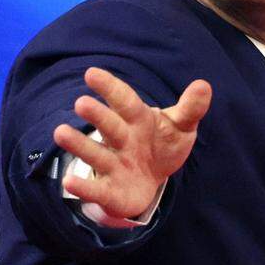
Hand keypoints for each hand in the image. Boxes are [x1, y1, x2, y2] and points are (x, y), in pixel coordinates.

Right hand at [53, 67, 211, 220]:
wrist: (153, 178)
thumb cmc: (163, 143)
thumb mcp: (181, 126)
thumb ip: (191, 108)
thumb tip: (204, 85)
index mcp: (138, 119)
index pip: (125, 101)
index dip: (110, 87)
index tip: (91, 73)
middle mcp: (121, 139)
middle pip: (109, 125)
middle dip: (97, 115)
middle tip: (81, 102)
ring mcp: (114, 164)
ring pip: (95, 154)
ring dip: (79, 145)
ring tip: (60, 132)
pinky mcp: (111, 191)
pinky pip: (97, 189)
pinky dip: (84, 187)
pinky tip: (68, 182)